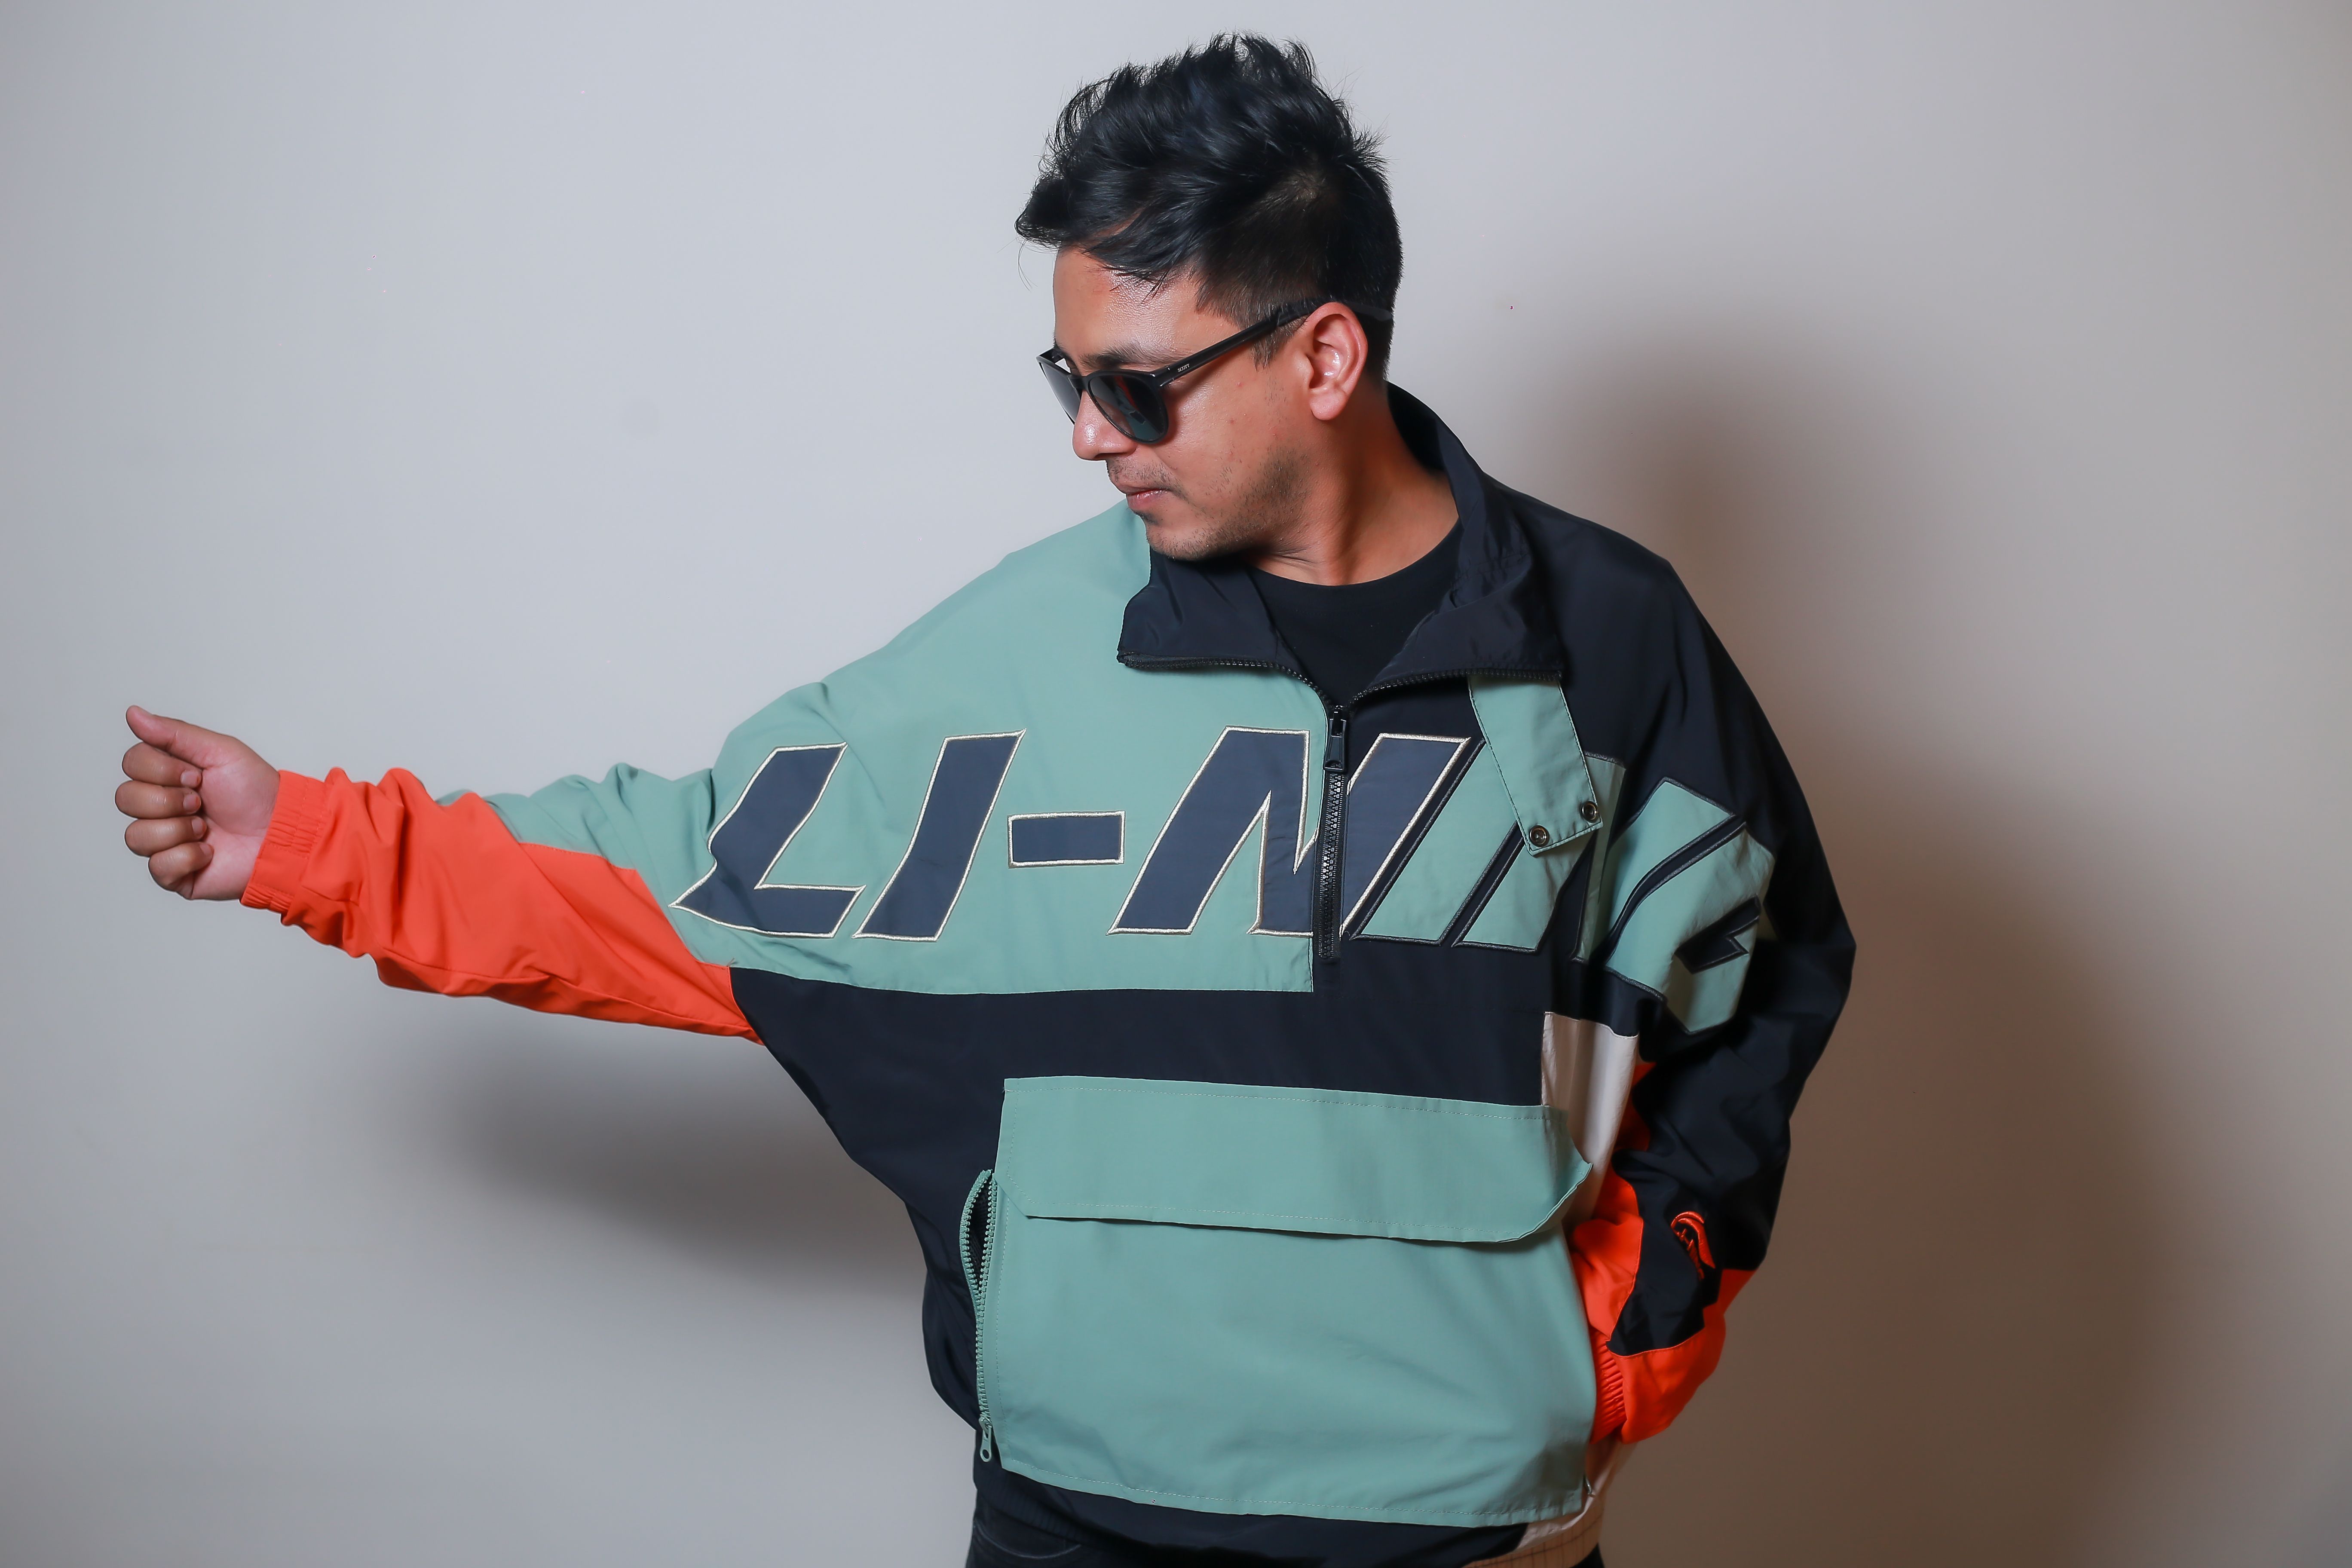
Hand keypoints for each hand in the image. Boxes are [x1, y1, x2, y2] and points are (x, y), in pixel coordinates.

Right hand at [116, 706, 279, 899]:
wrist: (282, 833)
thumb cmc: (257, 793)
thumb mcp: (220, 752)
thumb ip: (174, 734)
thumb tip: (133, 714)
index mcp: (166, 776)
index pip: (131, 764)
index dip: (161, 770)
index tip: (197, 775)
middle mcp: (159, 808)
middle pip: (125, 799)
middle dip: (169, 800)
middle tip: (201, 802)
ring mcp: (163, 841)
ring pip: (135, 836)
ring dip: (179, 829)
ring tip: (208, 828)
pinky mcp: (173, 872)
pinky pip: (157, 866)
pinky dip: (189, 857)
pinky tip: (210, 851)